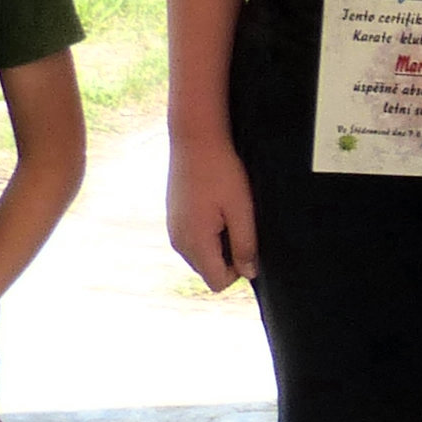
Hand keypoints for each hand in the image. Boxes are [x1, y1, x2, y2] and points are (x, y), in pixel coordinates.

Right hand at [166, 131, 255, 291]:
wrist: (194, 140)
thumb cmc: (221, 172)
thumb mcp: (242, 210)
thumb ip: (245, 245)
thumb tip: (249, 274)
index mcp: (195, 242)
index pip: (217, 282)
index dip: (238, 270)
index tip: (247, 242)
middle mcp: (178, 241)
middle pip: (208, 271)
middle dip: (227, 258)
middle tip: (238, 224)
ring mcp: (173, 230)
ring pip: (200, 256)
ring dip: (217, 244)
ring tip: (226, 213)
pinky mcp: (173, 219)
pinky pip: (192, 240)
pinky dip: (207, 233)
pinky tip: (215, 208)